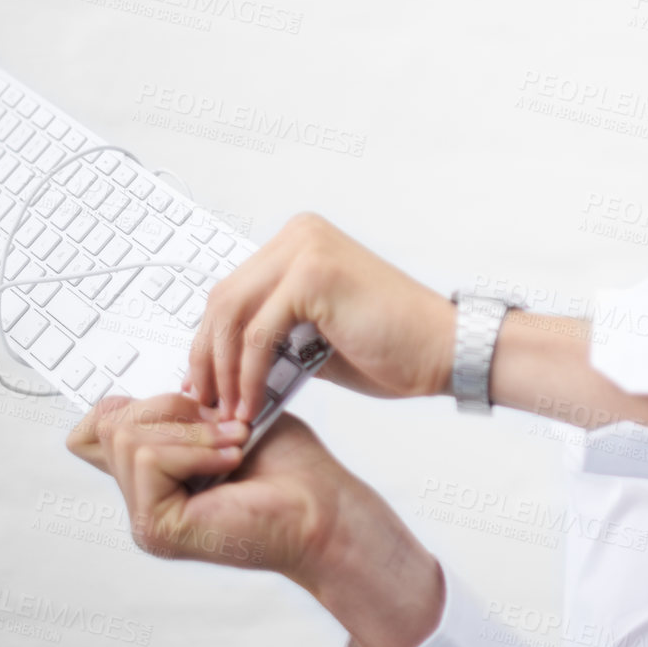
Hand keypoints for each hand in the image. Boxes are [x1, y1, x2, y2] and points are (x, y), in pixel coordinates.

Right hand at [65, 392, 334, 581]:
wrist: (324, 507)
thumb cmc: (291, 467)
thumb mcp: (223, 418)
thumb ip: (169, 411)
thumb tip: (123, 397)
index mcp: (154, 475)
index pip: (92, 430)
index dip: (136, 402)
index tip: (194, 407)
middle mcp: (144, 499)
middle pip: (111, 422)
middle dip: (174, 408)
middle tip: (226, 427)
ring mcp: (146, 518)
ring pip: (128, 437)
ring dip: (192, 431)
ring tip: (234, 446)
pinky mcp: (155, 528)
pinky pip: (148, 460)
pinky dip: (195, 449)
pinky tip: (231, 464)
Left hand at [184, 213, 456, 422]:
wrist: (445, 350)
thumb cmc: (393, 346)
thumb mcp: (316, 339)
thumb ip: (274, 338)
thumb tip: (224, 367)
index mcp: (300, 241)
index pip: (232, 291)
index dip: (209, 341)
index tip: (202, 383)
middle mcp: (299, 235)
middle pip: (223, 299)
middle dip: (206, 357)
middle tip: (205, 403)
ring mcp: (306, 249)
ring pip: (231, 314)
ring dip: (223, 371)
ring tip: (228, 411)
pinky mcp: (313, 275)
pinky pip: (257, 333)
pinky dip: (247, 375)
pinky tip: (252, 404)